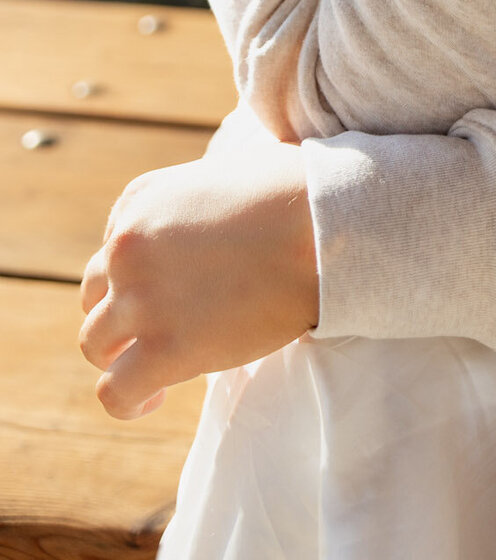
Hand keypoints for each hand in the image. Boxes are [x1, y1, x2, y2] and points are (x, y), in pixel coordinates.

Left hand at [78, 144, 318, 420]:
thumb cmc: (294, 194)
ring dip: (120, 356)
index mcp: (140, 200)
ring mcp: (142, 300)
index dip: (140, 274)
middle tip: (164, 326)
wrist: (321, 227)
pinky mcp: (165, 349)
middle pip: (95, 294)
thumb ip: (193, 202)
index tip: (172, 287)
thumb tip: (205, 231)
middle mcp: (127, 246)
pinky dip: (128, 401)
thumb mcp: (224, 173)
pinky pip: (115, 392)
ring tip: (155, 367)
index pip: (113, 247)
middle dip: (123, 313)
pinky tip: (156, 396)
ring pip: (95, 343)